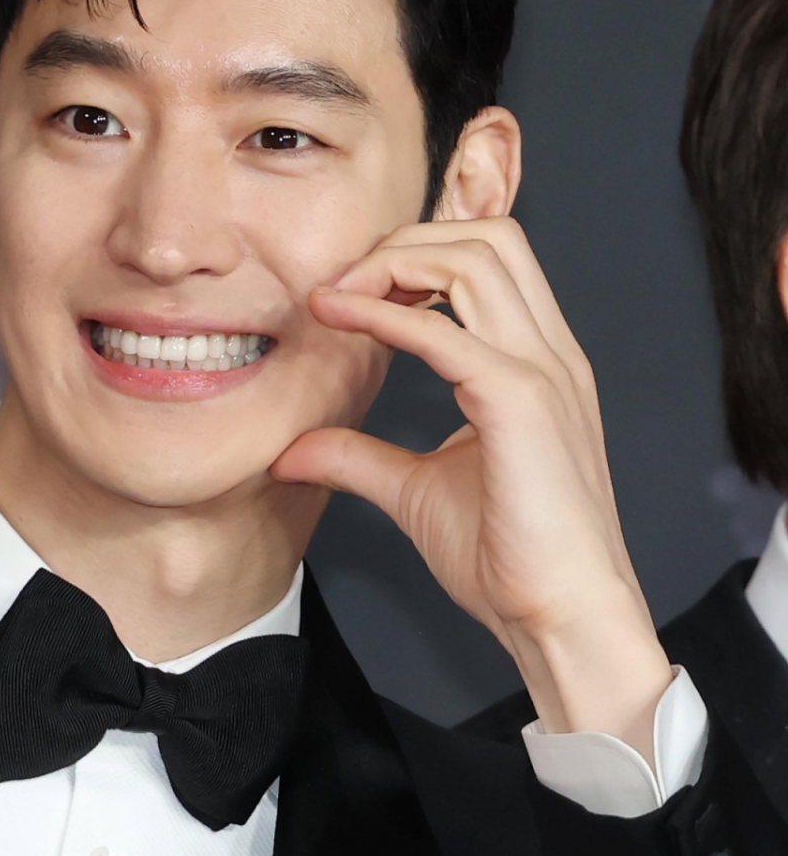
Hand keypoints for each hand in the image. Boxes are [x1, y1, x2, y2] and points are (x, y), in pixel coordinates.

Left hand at [272, 217, 671, 753]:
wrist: (562, 618)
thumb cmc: (511, 562)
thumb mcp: (417, 493)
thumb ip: (361, 458)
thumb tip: (293, 450)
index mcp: (540, 364)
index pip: (490, 260)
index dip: (414, 257)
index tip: (350, 292)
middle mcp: (550, 355)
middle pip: (488, 237)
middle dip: (406, 242)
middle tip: (342, 284)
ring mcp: (543, 373)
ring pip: (477, 257)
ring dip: (395, 263)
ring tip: (337, 297)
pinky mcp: (521, 404)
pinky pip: (445, 331)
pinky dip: (384, 315)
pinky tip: (337, 319)